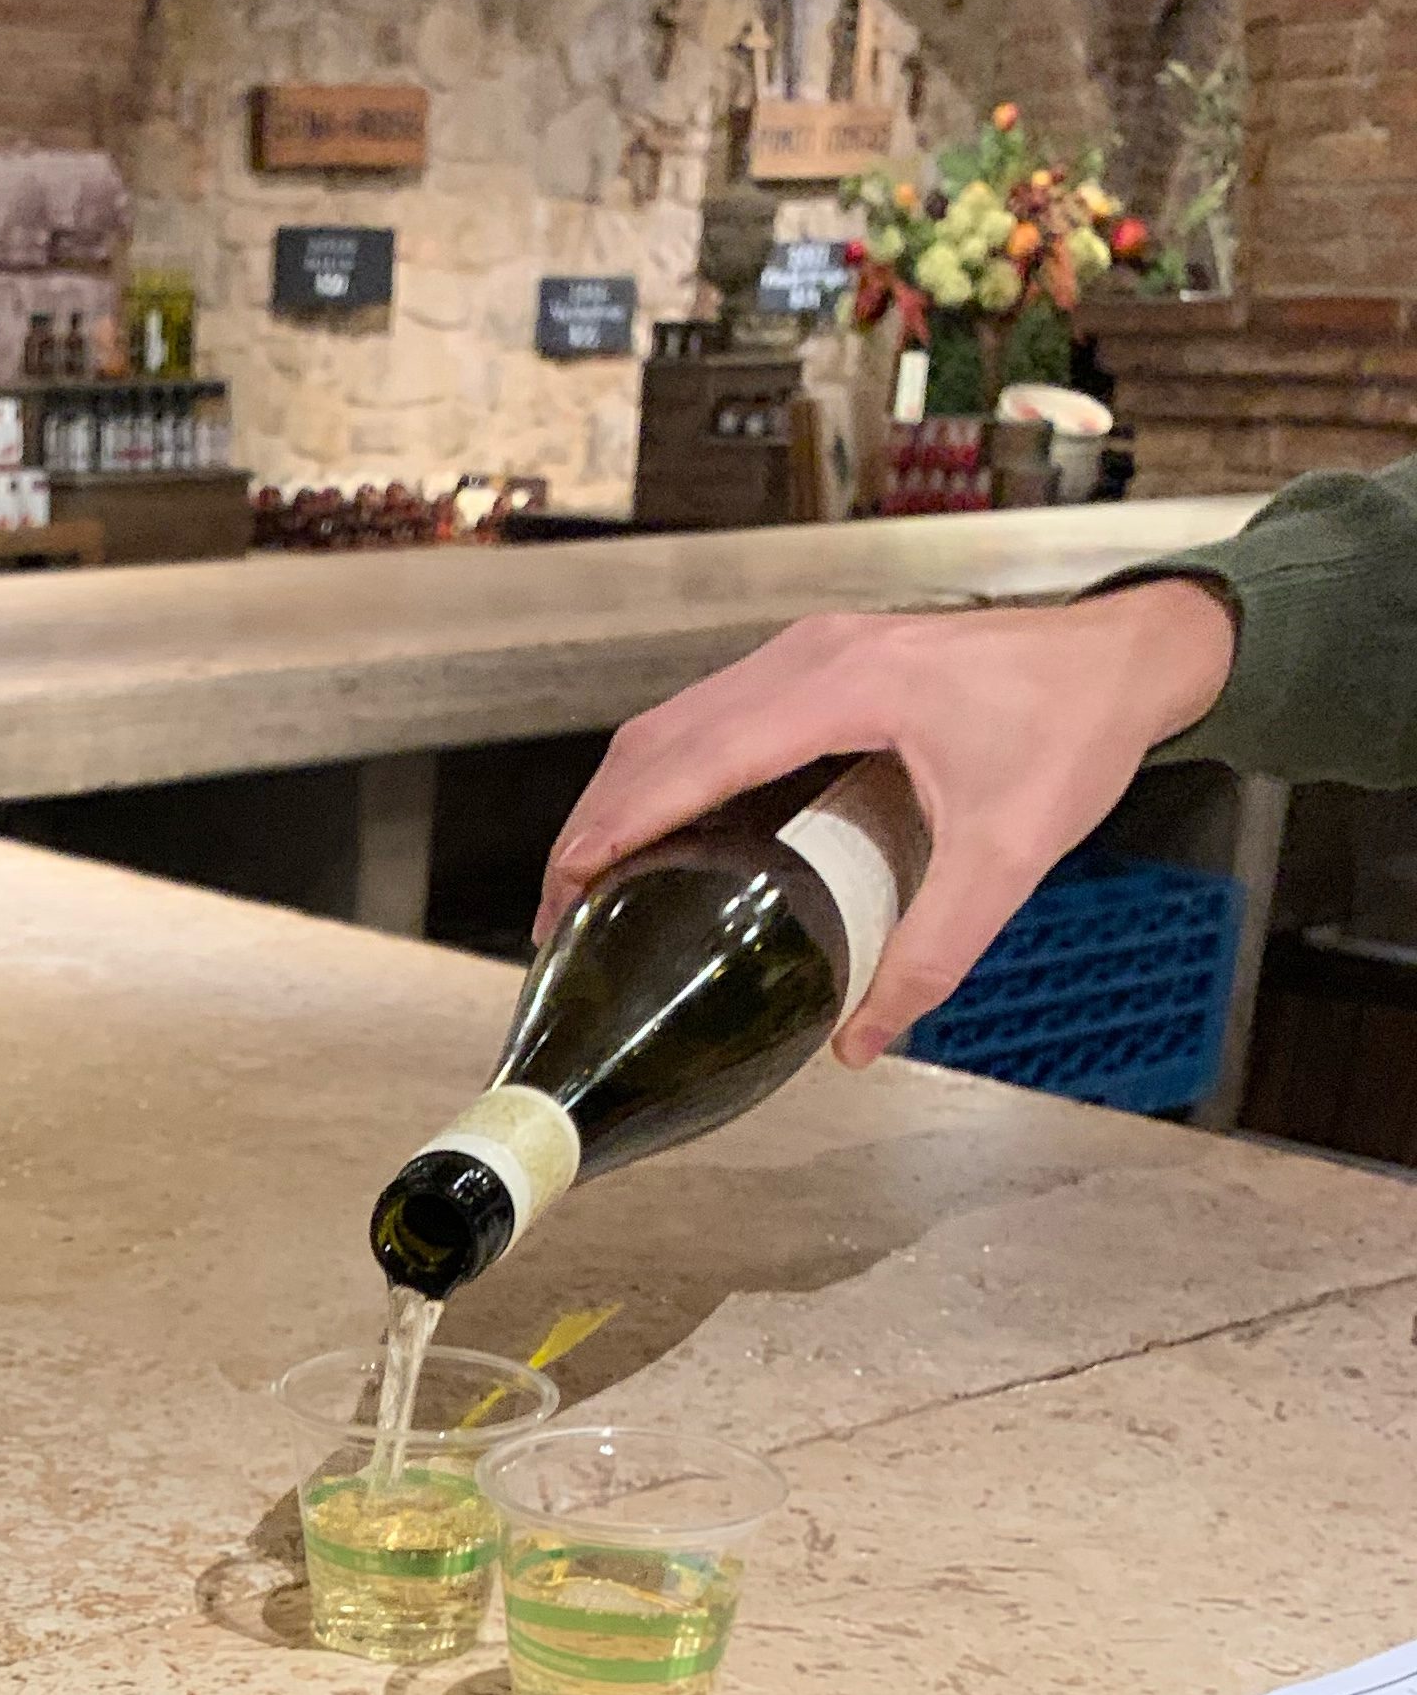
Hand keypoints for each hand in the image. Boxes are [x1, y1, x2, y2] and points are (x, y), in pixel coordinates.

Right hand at [537, 580, 1238, 1063]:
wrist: (1131, 655)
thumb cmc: (1076, 731)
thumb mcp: (1010, 857)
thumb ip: (934, 954)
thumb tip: (862, 1043)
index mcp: (843, 688)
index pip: (694, 758)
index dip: (617, 825)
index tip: (567, 891)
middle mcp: (809, 656)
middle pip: (660, 736)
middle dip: (596, 823)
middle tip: (564, 917)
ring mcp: (809, 651)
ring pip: (676, 720)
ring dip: (624, 797)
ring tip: (594, 885)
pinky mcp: (819, 662)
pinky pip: (712, 714)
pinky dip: (667, 773)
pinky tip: (663, 833)